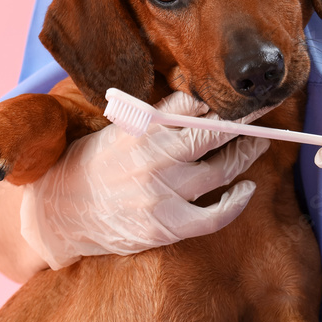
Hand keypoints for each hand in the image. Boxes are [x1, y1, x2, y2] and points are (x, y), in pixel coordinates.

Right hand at [19, 91, 269, 268]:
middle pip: (215, 132)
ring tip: (257, 145)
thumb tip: (196, 103)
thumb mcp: (114, 129)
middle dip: (245, 120)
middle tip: (264, 113)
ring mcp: (161, 192)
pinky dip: (237, 201)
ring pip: (223, 169)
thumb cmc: (87, 166)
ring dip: (246, 154)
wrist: (57, 213)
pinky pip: (215, 214)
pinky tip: (246, 189)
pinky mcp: (166, 225)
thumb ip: (152, 118)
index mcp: (139, 127)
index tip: (237, 96)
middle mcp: (153, 155)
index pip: (191, 103)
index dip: (218, 100)